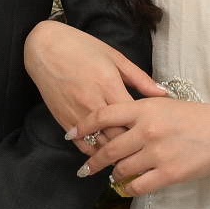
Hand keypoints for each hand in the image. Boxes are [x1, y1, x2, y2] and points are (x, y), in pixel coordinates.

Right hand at [26, 19, 165, 150]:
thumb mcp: (115, 57)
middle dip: (132, 148)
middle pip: (117, 136)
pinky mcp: (63, 120)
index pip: (132, 119)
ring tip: (128, 161)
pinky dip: (94, 152)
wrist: (45, 47)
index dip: (146, 131)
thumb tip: (164, 94)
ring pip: (99, 144)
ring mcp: (76, 113)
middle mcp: (93, 102)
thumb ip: (140, 79)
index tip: (157, 139)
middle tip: (147, 155)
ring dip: (114, 154)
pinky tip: (105, 156)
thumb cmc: (82, 48)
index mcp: (109, 85)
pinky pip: (81, 144)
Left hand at [79, 93, 209, 197]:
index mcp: (144, 109)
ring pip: (121, 169)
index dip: (83, 126)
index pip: (103, 116)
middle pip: (108, 149)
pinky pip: (138, 186)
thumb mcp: (161, 103)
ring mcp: (157, 154)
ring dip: (114, 174)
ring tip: (113, 175)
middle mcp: (147, 131)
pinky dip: (128, 188)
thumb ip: (136, 111)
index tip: (71, 135)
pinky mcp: (168, 174)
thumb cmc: (191, 116)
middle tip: (85, 168)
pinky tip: (125, 188)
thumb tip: (110, 124)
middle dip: (93, 161)